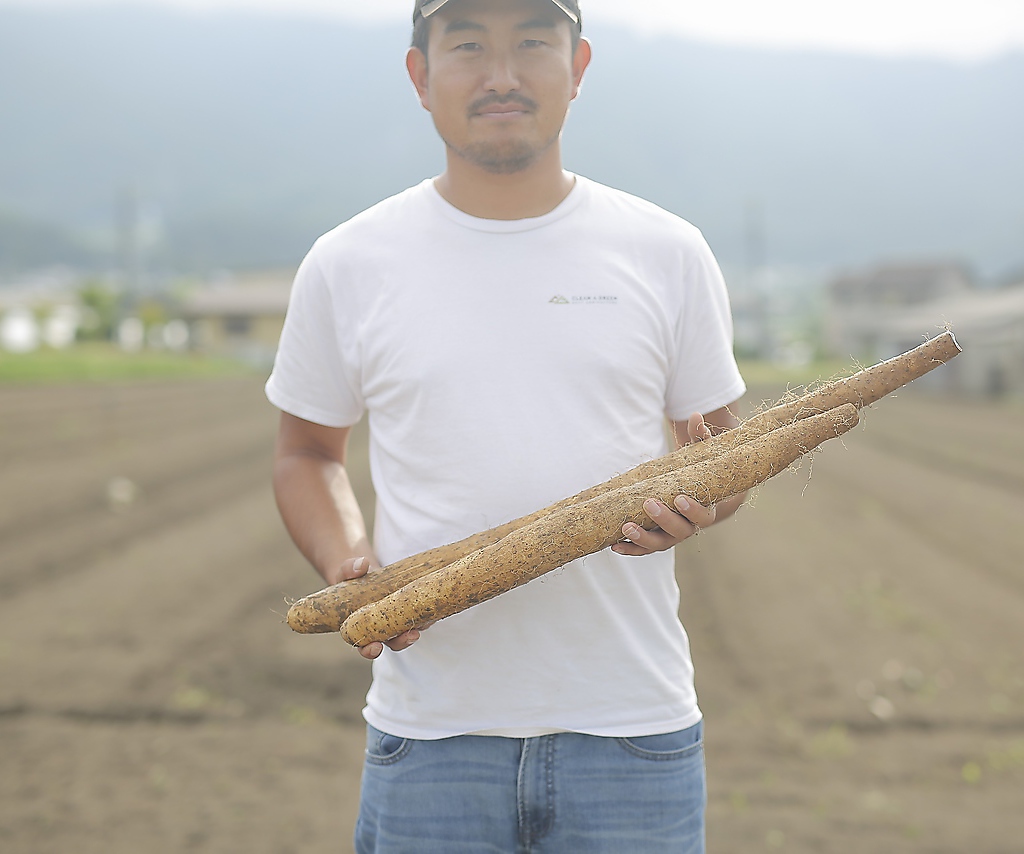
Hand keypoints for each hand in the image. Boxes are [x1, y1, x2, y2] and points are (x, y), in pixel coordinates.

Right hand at [332, 557, 429, 660]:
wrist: (366, 571)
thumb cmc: (352, 577)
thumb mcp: (346, 573)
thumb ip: (349, 569)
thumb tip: (362, 564)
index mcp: (361, 627)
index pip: (364, 646)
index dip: (369, 650)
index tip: (374, 647)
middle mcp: (382, 628)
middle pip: (394, 643)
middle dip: (403, 641)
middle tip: (412, 635)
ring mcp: (398, 619)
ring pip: (411, 629)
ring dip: (419, 626)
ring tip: (427, 620)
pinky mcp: (412, 607)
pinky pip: (422, 614)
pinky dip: (429, 612)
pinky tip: (435, 603)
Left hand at [611, 411, 716, 556]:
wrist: (688, 490)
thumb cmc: (695, 470)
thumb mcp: (699, 454)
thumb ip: (699, 437)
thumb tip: (695, 417)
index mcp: (705, 508)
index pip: (704, 515)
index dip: (693, 509)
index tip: (679, 498)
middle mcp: (689, 527)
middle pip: (680, 531)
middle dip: (665, 519)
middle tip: (649, 504)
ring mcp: (671, 536)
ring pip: (660, 544)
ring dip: (643, 539)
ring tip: (626, 527)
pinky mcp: (655, 539)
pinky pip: (643, 549)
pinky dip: (630, 548)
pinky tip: (614, 545)